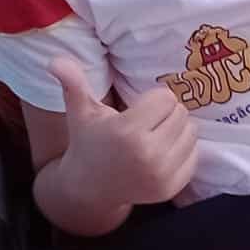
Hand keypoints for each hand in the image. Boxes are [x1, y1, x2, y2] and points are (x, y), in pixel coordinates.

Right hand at [49, 57, 198, 207]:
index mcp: (127, 131)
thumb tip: (55, 60)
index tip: (136, 110)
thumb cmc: (88, 142)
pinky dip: (182, 149)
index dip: (152, 100)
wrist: (88, 189)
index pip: (166, 98)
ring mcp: (162, 174)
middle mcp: (148, 154)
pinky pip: (194, 153)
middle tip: (145, 123)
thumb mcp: (80, 112)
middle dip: (165, 113)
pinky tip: (160, 154)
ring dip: (176, 129)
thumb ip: (73, 83)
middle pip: (180, 112)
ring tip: (153, 136)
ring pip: (191, 131)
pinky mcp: (172, 187)